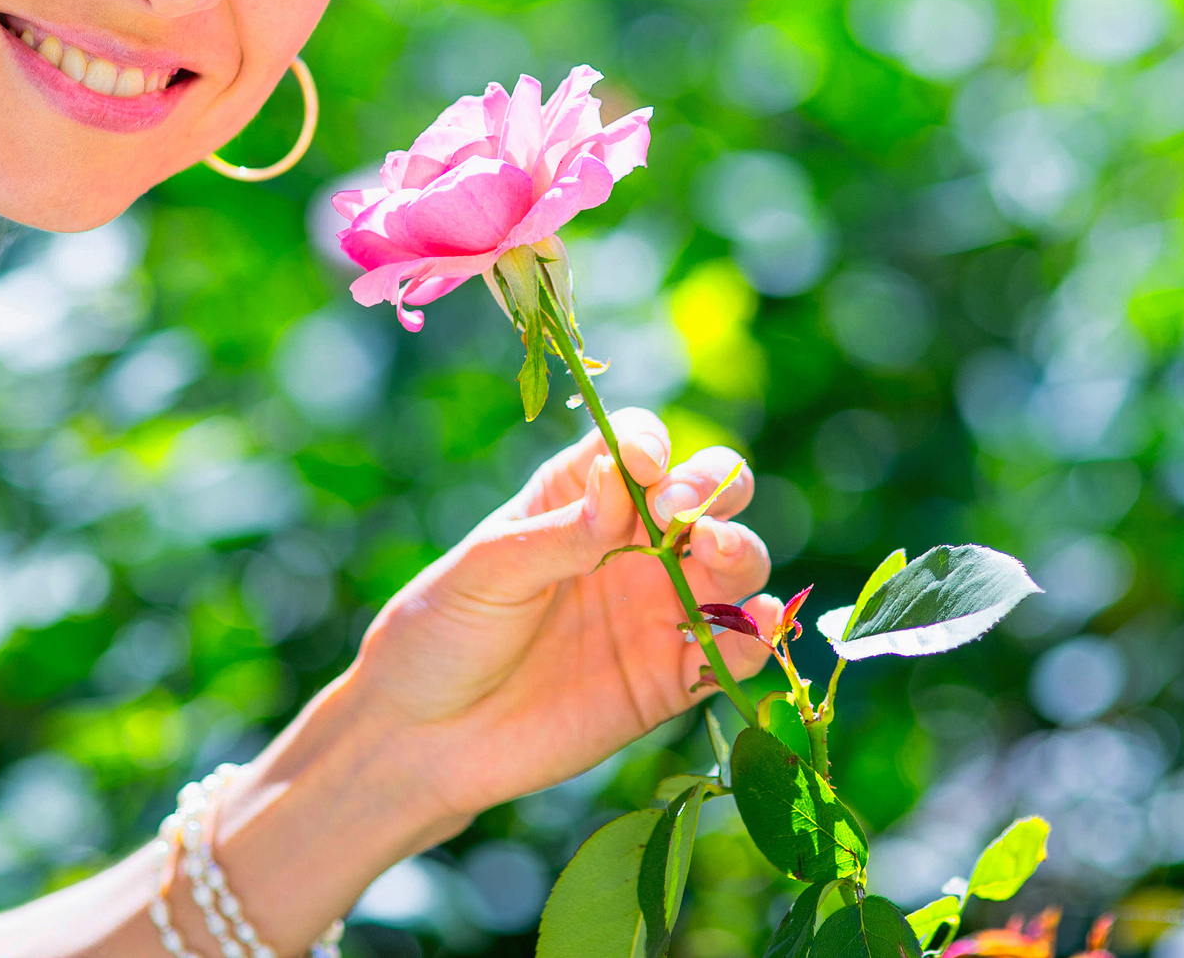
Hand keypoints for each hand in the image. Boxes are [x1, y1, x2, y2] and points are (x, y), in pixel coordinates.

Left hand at [345, 408, 779, 830]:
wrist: (425, 739)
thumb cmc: (442, 632)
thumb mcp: (486, 570)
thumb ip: (559, 532)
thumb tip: (622, 482)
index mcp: (580, 499)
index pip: (638, 447)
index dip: (653, 446)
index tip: (644, 467)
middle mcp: (632, 546)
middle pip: (707, 495)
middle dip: (714, 489)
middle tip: (682, 514)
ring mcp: (657, 611)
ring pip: (734, 565)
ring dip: (741, 550)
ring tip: (714, 553)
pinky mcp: (672, 679)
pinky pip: (735, 651)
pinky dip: (758, 635)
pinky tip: (753, 627)